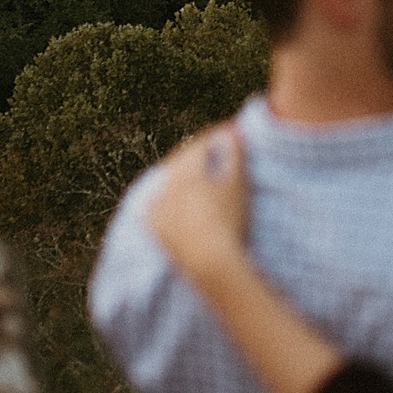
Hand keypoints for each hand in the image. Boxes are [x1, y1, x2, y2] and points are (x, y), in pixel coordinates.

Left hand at [148, 122, 250, 287]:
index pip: (199, 145)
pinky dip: (167, 196)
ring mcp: (158, 208)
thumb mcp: (236, 183)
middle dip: (197, 152)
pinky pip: (156, 204)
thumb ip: (234, 154)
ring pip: (167, 181)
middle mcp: (166, 186)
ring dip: (182, 173)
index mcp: (186, 172)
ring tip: (199, 172)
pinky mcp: (155, 228)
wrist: (213, 262)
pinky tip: (175, 197)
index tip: (229, 133)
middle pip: (181, 161)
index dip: (215, 137)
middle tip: (215, 148)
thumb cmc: (229, 219)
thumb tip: (232, 130)